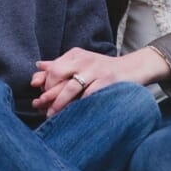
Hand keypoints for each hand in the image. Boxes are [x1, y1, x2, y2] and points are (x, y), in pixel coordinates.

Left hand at [31, 47, 169, 116]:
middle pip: (58, 74)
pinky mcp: (107, 82)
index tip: (39, 96)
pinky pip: (88, 96)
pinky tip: (73, 114)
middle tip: (42, 107)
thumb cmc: (102, 69)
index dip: (44, 83)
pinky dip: (78, 106)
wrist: (132, 69)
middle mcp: (84, 60)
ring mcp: (96, 70)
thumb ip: (60, 65)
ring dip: (59, 103)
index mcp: (75, 55)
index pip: (53, 68)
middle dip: (49, 92)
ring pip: (71, 87)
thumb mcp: (81, 63)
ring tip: (52, 115)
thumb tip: (38, 66)